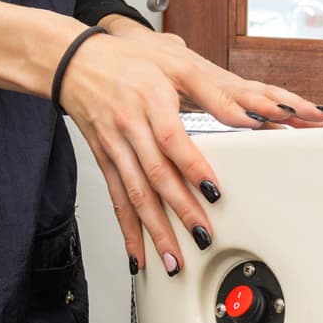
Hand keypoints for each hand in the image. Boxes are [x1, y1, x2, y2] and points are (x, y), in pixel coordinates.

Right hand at [58, 21, 322, 275]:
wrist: (73, 62)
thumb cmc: (129, 61)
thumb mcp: (176, 64)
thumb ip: (215, 92)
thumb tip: (248, 115)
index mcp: (150, 101)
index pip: (172, 139)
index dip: (193, 167)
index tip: (214, 191)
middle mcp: (129, 127)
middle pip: (155, 176)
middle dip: (179, 211)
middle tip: (203, 236)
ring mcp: (114, 148)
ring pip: (135, 196)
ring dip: (154, 232)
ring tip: (173, 261)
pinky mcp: (105, 161)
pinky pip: (117, 201)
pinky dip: (128, 231)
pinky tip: (139, 255)